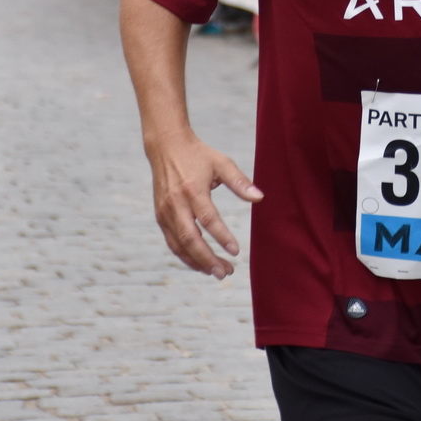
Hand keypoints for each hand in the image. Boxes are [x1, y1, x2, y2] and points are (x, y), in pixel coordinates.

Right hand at [146, 130, 263, 278]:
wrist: (166, 147)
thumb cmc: (198, 155)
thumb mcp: (222, 163)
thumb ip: (240, 182)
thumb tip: (260, 198)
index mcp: (193, 190)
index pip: (208, 219)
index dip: (222, 237)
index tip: (236, 252)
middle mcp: (176, 203)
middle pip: (190, 238)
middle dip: (207, 258)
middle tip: (225, 272)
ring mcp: (165, 211)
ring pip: (179, 244)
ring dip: (197, 262)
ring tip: (217, 273)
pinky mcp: (160, 216)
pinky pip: (172, 241)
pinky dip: (185, 256)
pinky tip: (200, 264)